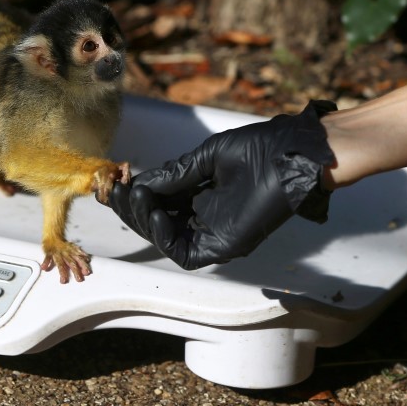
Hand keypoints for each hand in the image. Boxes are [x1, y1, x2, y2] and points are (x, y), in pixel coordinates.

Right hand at [109, 101, 336, 269]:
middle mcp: (203, 218)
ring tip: (137, 198)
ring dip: (144, 222)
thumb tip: (140, 182)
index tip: (118, 182)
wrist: (289, 155)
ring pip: (166, 240)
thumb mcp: (206, 158)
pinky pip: (185, 255)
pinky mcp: (223, 246)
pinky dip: (166, 239)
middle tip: (117, 192)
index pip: (158, 204)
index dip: (135, 197)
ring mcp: (213, 234)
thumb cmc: (257, 150)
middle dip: (132, 210)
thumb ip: (175, 174)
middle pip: (156, 224)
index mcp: (199, 196)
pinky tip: (156, 216)